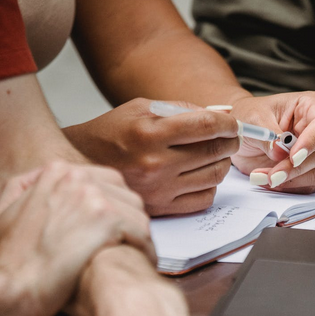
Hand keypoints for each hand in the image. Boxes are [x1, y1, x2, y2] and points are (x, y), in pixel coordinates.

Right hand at [0, 161, 154, 315]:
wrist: (7, 287)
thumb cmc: (7, 260)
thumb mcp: (3, 213)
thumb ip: (24, 190)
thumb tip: (38, 182)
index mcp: (57, 173)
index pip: (108, 182)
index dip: (116, 207)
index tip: (119, 226)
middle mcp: (78, 178)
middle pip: (126, 196)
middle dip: (130, 221)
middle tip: (131, 243)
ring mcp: (94, 196)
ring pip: (138, 212)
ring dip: (139, 236)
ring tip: (137, 254)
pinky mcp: (107, 219)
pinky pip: (142, 231)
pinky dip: (144, 248)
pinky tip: (140, 261)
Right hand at [63, 98, 239, 215]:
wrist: (82, 163)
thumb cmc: (113, 131)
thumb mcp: (142, 108)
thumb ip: (182, 109)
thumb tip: (219, 115)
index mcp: (151, 134)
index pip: (206, 126)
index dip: (228, 124)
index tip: (233, 124)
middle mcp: (156, 163)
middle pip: (214, 152)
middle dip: (230, 142)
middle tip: (231, 138)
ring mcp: (160, 189)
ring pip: (214, 176)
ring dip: (223, 163)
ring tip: (216, 154)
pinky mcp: (161, 207)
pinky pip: (204, 199)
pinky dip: (211, 185)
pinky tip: (201, 174)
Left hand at [230, 92, 314, 192]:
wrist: (244, 132)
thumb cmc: (252, 116)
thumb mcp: (253, 118)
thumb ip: (267, 134)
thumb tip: (280, 150)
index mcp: (314, 106)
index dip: (312, 142)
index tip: (293, 158)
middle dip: (295, 168)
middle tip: (272, 175)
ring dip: (289, 180)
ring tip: (261, 176)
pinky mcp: (313, 169)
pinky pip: (308, 185)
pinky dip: (287, 186)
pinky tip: (266, 179)